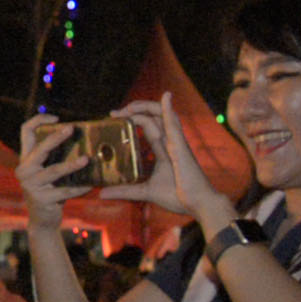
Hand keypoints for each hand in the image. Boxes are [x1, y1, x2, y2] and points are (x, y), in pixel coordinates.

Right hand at [14, 116, 89, 227]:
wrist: (43, 219)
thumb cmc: (51, 189)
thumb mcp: (47, 170)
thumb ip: (55, 155)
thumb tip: (82, 136)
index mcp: (26, 159)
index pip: (25, 132)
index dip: (38, 120)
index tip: (56, 118)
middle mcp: (24, 170)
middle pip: (39, 149)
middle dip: (56, 138)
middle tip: (71, 129)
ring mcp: (31, 185)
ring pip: (54, 171)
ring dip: (72, 165)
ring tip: (87, 159)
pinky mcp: (42, 199)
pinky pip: (65, 190)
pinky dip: (80, 188)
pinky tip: (91, 185)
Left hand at [119, 97, 231, 229]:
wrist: (198, 203)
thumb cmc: (178, 196)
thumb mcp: (145, 191)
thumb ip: (125, 190)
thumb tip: (102, 193)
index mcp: (164, 148)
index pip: (148, 125)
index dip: (134, 117)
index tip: (115, 117)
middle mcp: (170, 142)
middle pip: (155, 116)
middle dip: (135, 108)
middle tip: (115, 112)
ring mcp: (176, 143)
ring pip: (163, 115)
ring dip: (145, 107)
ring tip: (128, 107)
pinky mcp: (180, 147)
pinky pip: (173, 125)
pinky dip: (169, 110)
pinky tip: (165, 98)